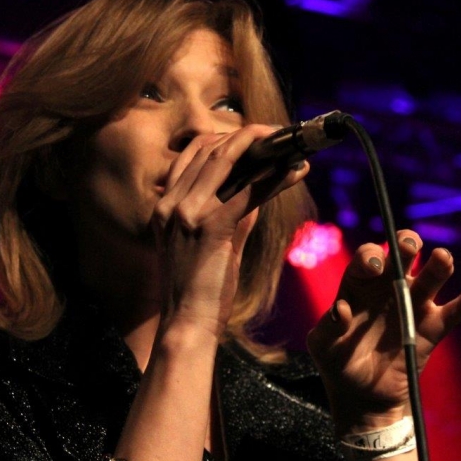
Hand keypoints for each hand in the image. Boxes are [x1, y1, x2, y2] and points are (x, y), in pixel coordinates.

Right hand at [152, 126, 308, 336]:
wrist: (186, 325)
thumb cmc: (198, 290)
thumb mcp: (206, 243)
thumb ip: (229, 212)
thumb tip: (259, 186)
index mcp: (164, 205)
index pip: (192, 153)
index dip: (224, 138)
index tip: (253, 137)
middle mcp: (171, 203)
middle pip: (211, 150)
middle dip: (248, 137)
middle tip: (280, 136)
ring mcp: (187, 213)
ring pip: (228, 161)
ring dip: (265, 148)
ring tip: (292, 146)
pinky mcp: (211, 227)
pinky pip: (249, 190)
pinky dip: (276, 177)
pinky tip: (296, 172)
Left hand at [306, 230, 460, 433]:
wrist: (362, 397)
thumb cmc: (338, 365)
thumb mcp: (323, 346)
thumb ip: (329, 327)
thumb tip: (342, 310)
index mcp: (359, 286)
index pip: (366, 259)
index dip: (370, 256)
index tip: (373, 266)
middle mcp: (388, 288)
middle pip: (402, 255)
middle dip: (406, 246)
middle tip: (408, 248)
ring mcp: (413, 305)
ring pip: (431, 277)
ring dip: (439, 265)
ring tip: (443, 259)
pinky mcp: (433, 327)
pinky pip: (459, 308)